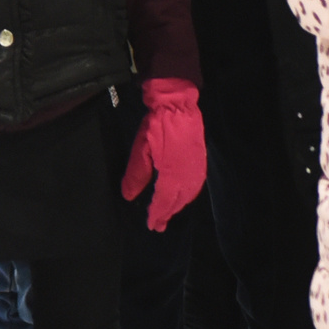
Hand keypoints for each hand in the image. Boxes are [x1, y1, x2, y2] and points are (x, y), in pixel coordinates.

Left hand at [118, 78, 205, 230]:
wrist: (178, 103)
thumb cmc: (157, 124)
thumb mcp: (141, 148)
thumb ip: (136, 174)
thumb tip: (128, 196)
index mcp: (172, 172)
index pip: (164, 200)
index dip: (157, 214)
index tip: (151, 225)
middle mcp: (187, 173)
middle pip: (178, 200)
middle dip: (168, 213)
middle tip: (159, 224)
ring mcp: (197, 167)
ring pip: (188, 194)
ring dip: (178, 206)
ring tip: (168, 213)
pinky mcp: (200, 160)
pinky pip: (195, 185)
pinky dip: (187, 195)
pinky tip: (182, 196)